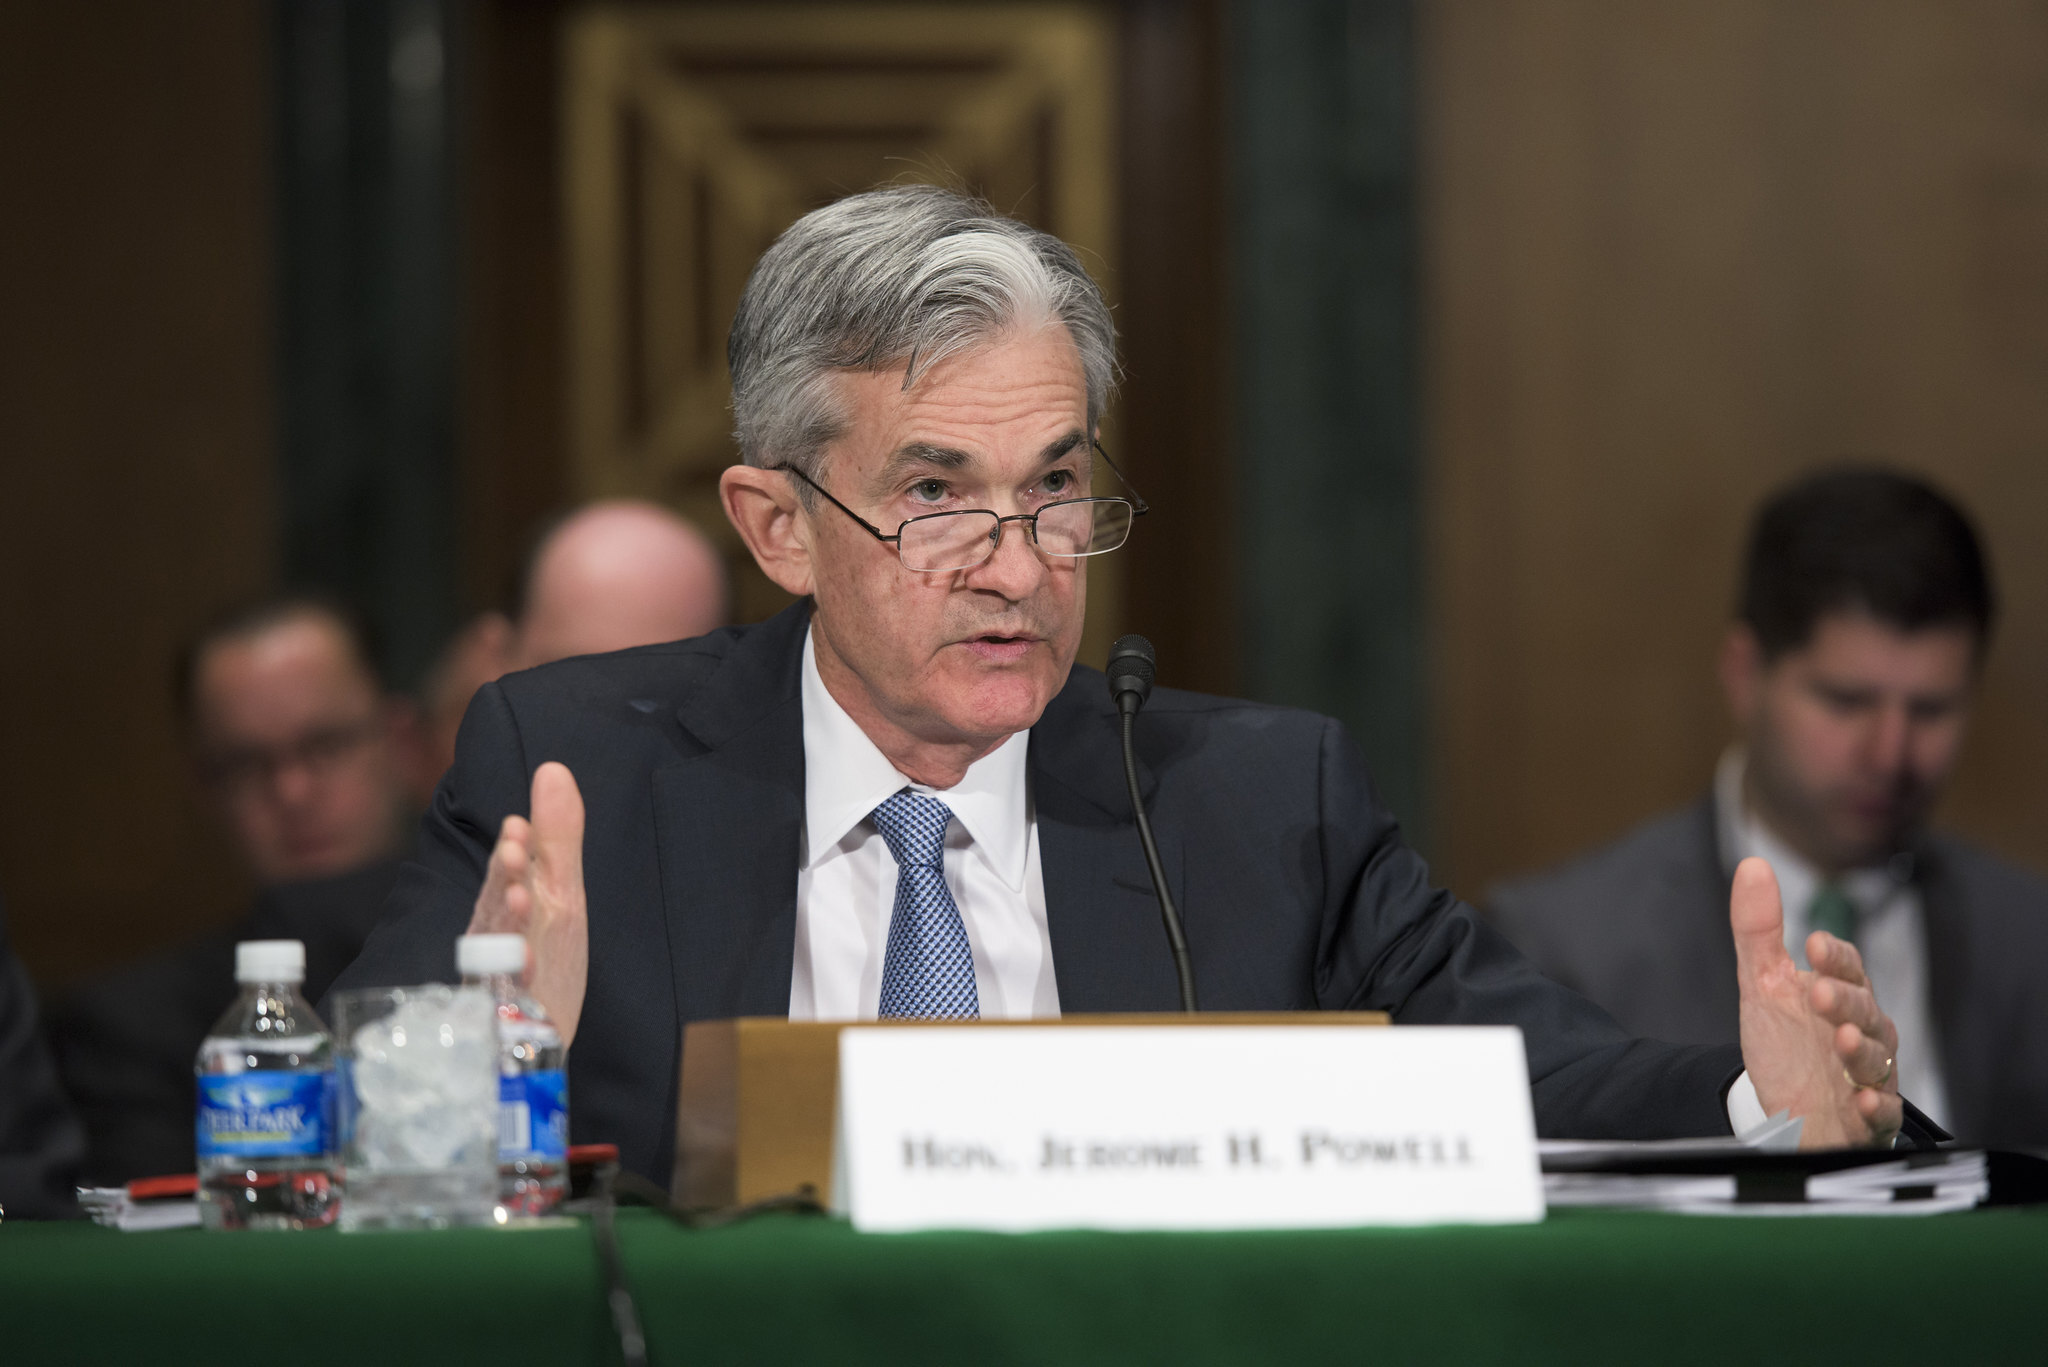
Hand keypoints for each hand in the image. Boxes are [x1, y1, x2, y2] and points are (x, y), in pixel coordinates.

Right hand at [467, 761, 588, 1046]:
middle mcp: (500, 942)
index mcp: (513, 909)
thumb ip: (557, 837)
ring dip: (510, 925)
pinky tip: (529, 967)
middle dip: (505, 882)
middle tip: (516, 853)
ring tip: (523, 897)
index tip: (520, 829)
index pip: (508, 878)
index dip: (513, 857)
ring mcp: (500, 982)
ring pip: (499, 951)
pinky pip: (506, 1001)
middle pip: (497, 909)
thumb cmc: (547, 959)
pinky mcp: (505, 1019)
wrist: (537, 1040)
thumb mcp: (562, 895)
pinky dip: (516, 983)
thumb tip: (553, 768)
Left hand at [1731, 856, 1900, 1147]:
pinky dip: (1877, 1108)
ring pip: (1877, 1059)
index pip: (1847, 969)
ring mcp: (1869, 1077)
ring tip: (1841, 1039)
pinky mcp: (1869, 1120)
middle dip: (1845, 1000)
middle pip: (1864, 1010)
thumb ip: (1759, 931)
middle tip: (1819, 994)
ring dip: (1861, 1049)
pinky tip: (1864, 1102)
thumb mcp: (1763, 986)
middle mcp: (1862, 1033)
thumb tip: (1753, 865)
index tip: (1814, 945)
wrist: (1789, 1111)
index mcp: (1839, 995)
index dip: (1835, 958)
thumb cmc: (1785, 1044)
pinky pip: (1883, 1115)